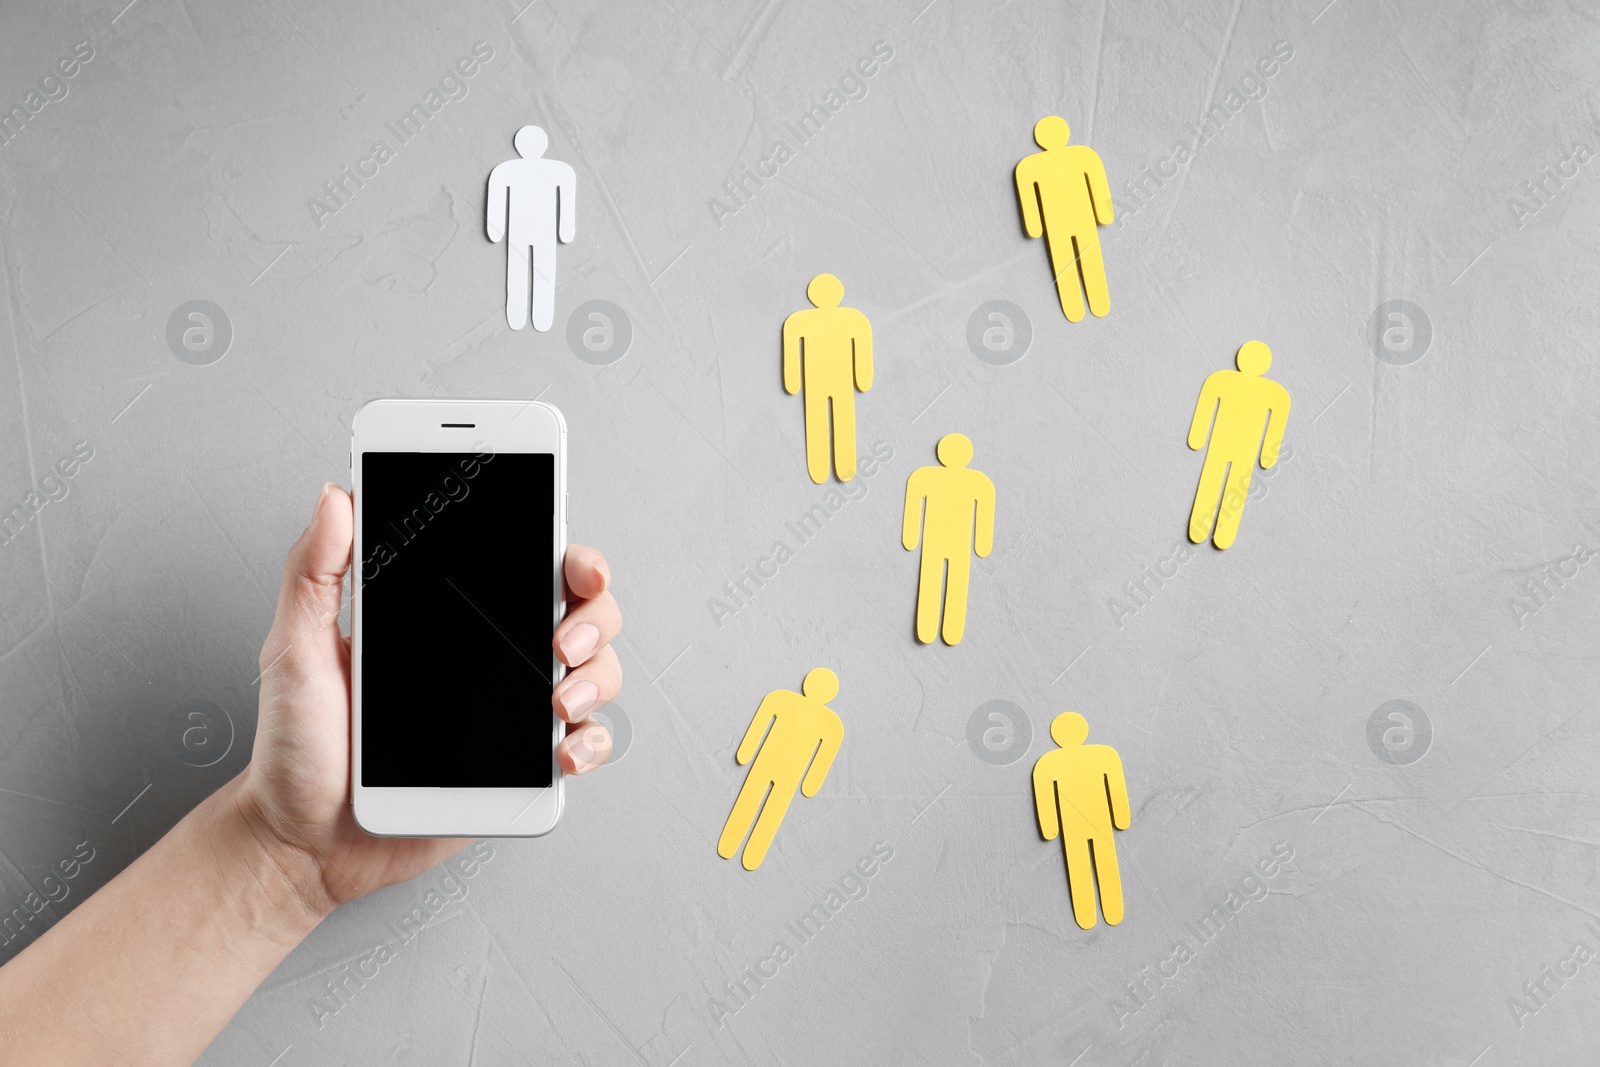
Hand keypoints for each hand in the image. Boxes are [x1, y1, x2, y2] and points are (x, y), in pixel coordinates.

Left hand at [236, 483, 622, 911]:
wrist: (300, 839)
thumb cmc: (297, 746)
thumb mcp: (295, 649)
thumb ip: (314, 572)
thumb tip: (334, 499)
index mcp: (450, 617)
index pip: (528, 566)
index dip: (569, 558)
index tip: (575, 564)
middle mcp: (494, 658)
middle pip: (583, 615)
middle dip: (595, 618)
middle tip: (563, 641)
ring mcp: (514, 713)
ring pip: (597, 674)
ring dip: (596, 679)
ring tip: (559, 700)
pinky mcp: (520, 769)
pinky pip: (584, 744)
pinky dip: (592, 742)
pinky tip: (564, 750)